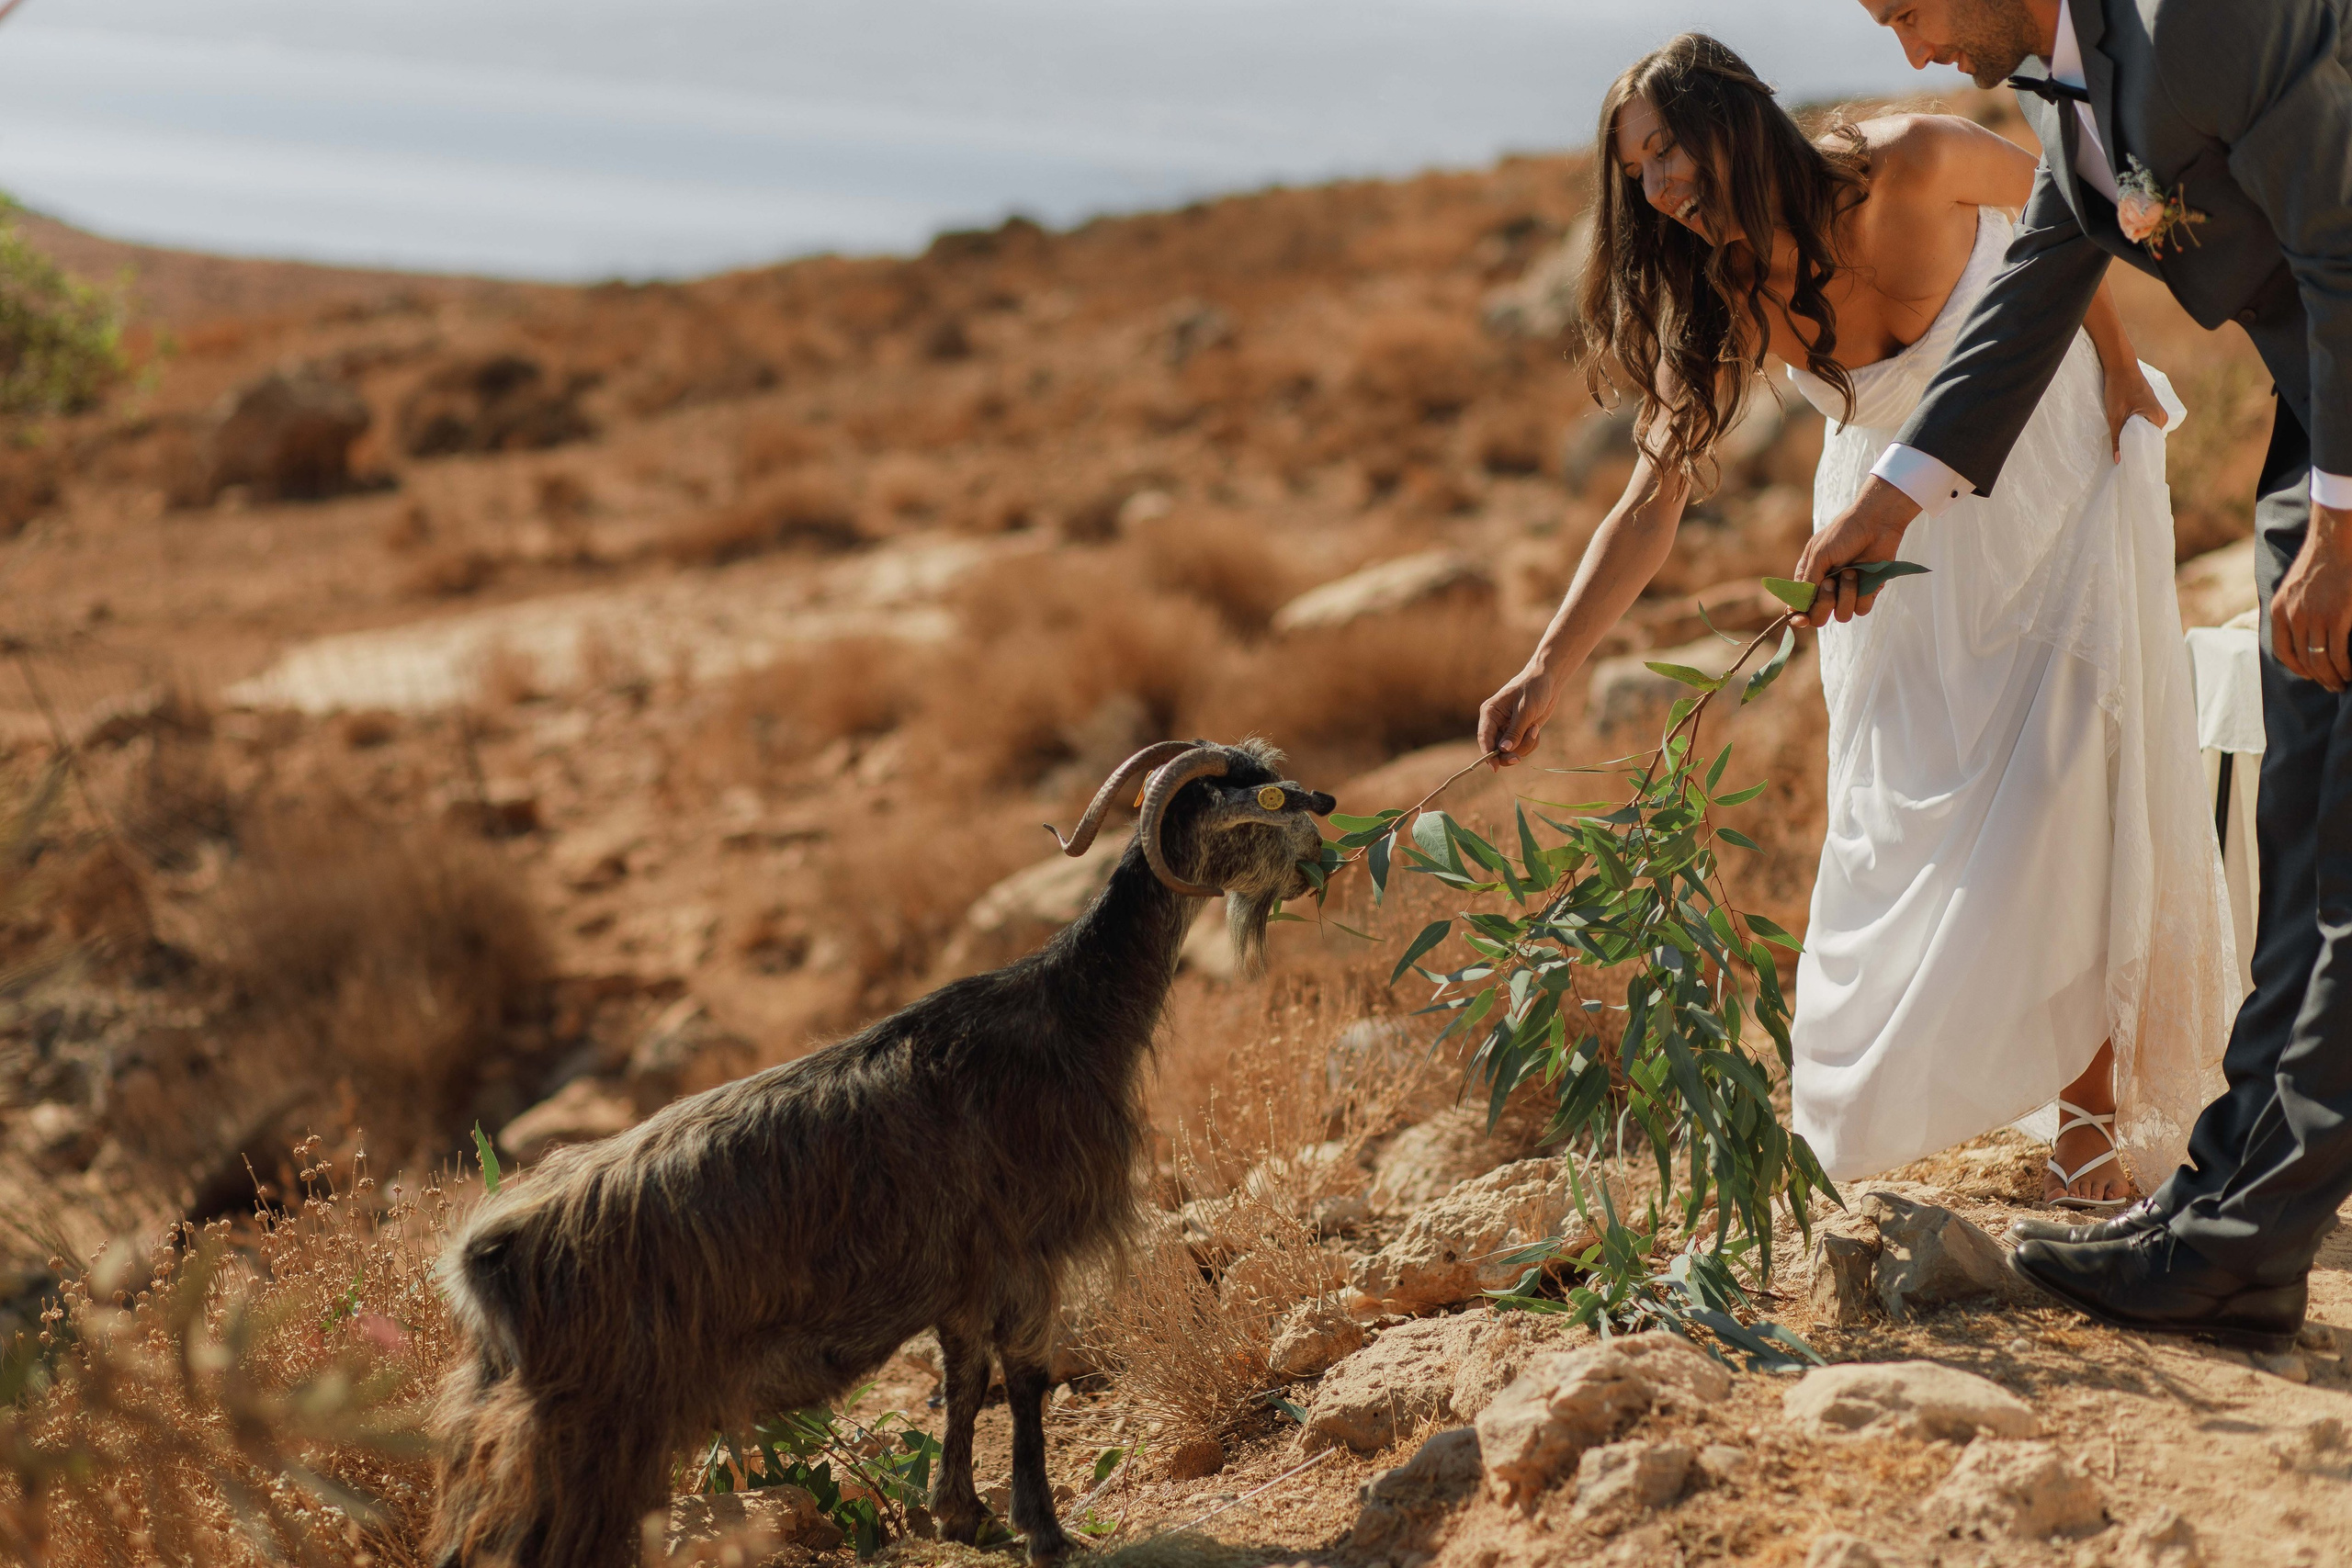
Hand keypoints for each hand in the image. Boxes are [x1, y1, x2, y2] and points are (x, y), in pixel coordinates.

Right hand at [1479, 662, 1561, 768]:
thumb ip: (1515, 731)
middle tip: (1520, 758)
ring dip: (1525, 745)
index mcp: (1490, 713)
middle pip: (1497, 749)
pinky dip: (1531, 743)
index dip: (1488, 754)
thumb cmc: (1534, 689)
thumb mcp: (1525, 710)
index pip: (1485, 738)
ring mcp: (1507, 729)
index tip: (1495, 768)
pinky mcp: (1519, 732)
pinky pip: (1522, 747)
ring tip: (1534, 729)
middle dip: (1511, 753)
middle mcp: (1495, 723)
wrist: (1549, 680)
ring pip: (1511, 751)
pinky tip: (1536, 729)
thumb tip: (1504, 750)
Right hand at [1789, 476, 1918, 627]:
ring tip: (1851, 572)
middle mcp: (1827, 589)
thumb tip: (1793, 608)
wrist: (1876, 522)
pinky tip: (1864, 575)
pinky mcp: (1868, 592)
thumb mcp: (1819, 554)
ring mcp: (1848, 592)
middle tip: (1830, 583)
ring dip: (1846, 595)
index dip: (1798, 616)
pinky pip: (1861, 609)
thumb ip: (1807, 581)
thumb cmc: (1844, 533)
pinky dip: (1863, 594)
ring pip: (1842, 615)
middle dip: (1823, 604)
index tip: (1800, 620)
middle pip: (1818, 617)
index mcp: (1810, 578)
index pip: (1799, 606)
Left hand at [2102, 356, 2167, 459]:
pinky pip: (2142, 424)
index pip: (2151, 444)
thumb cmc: (2119, 389)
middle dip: (2136, 448)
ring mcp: (2155, 410)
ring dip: (2133, 439)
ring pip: (2143, 431)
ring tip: (2123, 453)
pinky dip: (2133, 430)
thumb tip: (2118, 460)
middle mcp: (2161, 416)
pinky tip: (2124, 438)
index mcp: (2158, 419)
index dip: (2140, 455)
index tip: (2130, 467)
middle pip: (2148, 439)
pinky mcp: (2147, 407)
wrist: (2120, 365)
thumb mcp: (2115, 417)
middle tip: (2124, 462)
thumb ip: (2117, 439)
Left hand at [2274, 504, 2351, 691]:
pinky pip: (2338, 652)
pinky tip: (2350, 673)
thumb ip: (2292, 610)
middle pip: (2302, 659)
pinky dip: (2344, 667)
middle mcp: (2293, 617)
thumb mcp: (2293, 588)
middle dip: (2317, 677)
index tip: (2308, 675)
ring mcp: (2315, 618)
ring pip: (2320, 660)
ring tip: (2340, 684)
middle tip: (2330, 686)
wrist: (2334, 543)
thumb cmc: (2318, 564)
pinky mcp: (2337, 617)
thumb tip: (2299, 631)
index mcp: (2279, 611)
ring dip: (2331, 677)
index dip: (2295, 667)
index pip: (2281, 650)